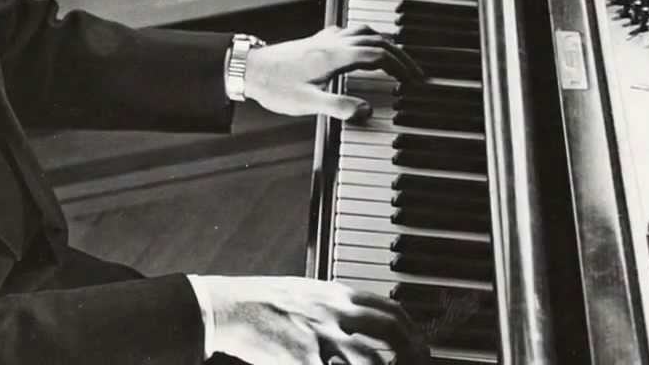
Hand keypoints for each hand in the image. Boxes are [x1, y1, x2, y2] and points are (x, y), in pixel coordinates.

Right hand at [200, 275, 429, 364]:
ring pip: (370, 359)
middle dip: (412, 351)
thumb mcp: (305, 291)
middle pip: (390, 329)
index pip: (389, 306)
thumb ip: (333, 304)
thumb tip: (358, 317)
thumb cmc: (263, 300)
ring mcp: (320, 336)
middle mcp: (334, 312)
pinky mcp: (302, 359)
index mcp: (335, 294)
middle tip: (419, 363)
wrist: (228, 305)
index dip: (411, 328)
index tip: (419, 344)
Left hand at [243, 24, 424, 119]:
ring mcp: (326, 38)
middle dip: (400, 55)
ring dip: (386, 43)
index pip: (378, 55)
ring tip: (399, 58)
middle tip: (414, 72)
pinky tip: (366, 46)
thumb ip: (338, 106)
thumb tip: (367, 111)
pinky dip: (368, 37)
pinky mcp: (318, 39)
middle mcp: (333, 42)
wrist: (249, 68)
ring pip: (365, 32)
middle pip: (377, 40)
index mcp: (335, 56)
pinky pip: (352, 31)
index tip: (413, 79)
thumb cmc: (275, 85)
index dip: (400, 66)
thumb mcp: (307, 103)